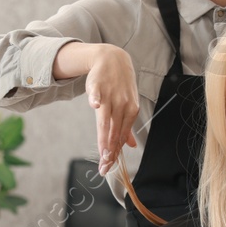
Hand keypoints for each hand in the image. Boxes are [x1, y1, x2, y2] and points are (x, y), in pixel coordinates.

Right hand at [83, 45, 139, 175]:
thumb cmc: (119, 85)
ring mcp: (110, 94)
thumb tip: (130, 145)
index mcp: (130, 111)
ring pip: (107, 118)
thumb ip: (126, 126)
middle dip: (110, 151)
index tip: (108, 167)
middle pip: (115, 131)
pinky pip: (97, 93)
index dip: (115, 153)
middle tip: (104, 166)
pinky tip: (94, 105)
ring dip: (104, 136)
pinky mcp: (98, 85)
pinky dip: (96, 98)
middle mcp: (122, 104)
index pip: (121, 136)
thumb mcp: (127, 105)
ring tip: (103, 151)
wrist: (113, 59)